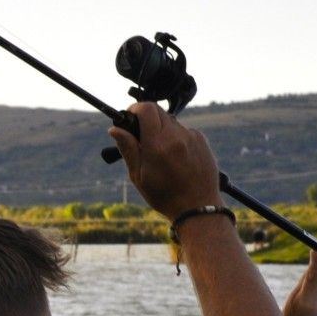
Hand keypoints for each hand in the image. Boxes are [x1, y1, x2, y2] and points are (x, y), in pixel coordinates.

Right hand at [107, 102, 221, 218]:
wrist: (198, 207)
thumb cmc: (165, 195)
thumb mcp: (139, 176)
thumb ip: (128, 149)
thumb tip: (115, 129)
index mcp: (157, 145)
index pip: (146, 108)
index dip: (135, 108)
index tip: (130, 118)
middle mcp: (176, 136)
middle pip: (158, 112)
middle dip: (147, 120)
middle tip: (143, 138)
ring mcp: (191, 137)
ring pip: (171, 122)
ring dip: (162, 130)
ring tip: (162, 155)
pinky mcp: (202, 140)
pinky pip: (184, 131)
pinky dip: (177, 138)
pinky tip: (177, 158)